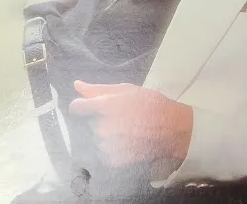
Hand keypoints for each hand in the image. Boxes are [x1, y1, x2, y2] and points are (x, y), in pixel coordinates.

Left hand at [68, 81, 192, 167]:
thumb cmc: (149, 104)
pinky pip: (103, 153)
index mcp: (104, 106)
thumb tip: (77, 85)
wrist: (170, 129)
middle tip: (120, 118)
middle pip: (89, 123)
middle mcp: (101, 127)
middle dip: (100, 119)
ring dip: (105, 135)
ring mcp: (106, 146)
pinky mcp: (112, 161)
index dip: (82, 106)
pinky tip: (126, 142)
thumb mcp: (126, 90)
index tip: (89, 107)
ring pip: (96, 138)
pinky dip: (111, 149)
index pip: (76, 107)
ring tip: (125, 130)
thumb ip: (99, 89)